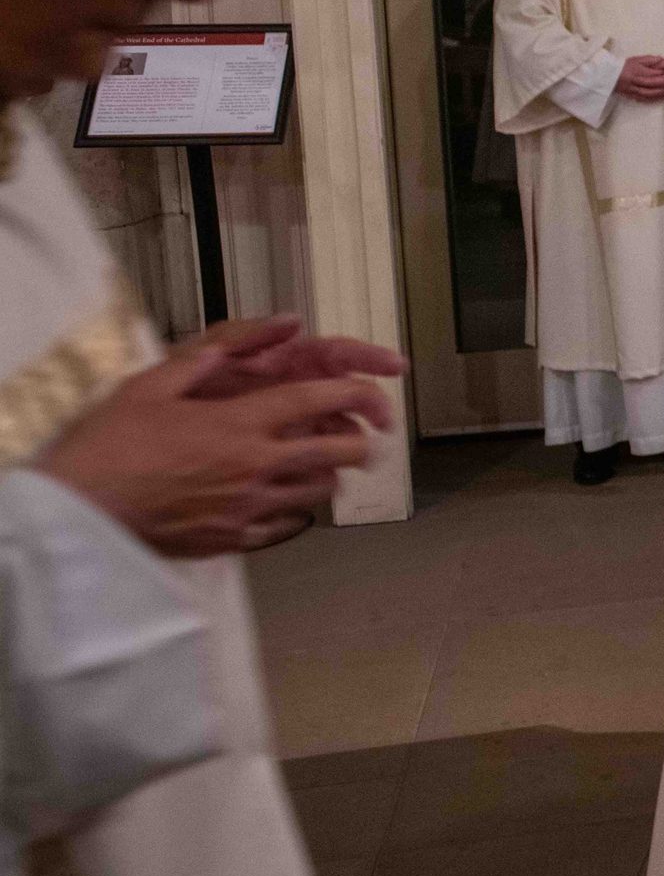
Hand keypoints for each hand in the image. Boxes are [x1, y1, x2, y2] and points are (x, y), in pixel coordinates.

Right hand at [36, 326, 396, 556]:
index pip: (315, 400)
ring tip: (325, 468)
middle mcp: (254, 465)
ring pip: (319, 492)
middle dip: (362, 443)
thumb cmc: (107, 446)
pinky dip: (295, 514)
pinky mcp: (232, 539)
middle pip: (336, 452)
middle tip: (366, 440)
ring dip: (330, 477)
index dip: (354, 393)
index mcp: (239, 423)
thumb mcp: (151, 386)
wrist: (78, 512)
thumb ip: (208, 360)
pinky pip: (285, 528)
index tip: (374, 394)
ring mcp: (247, 507)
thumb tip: (257, 336)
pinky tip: (287, 505)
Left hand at [616, 56, 663, 100]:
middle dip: (638, 90)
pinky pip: (653, 100)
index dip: (643, 80)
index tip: (633, 78)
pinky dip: (644, 99)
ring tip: (629, 93)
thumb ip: (659, 64)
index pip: (653, 81)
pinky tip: (636, 98)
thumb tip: (649, 66)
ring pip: (651, 97)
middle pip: (650, 91)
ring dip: (639, 96)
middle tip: (628, 87)